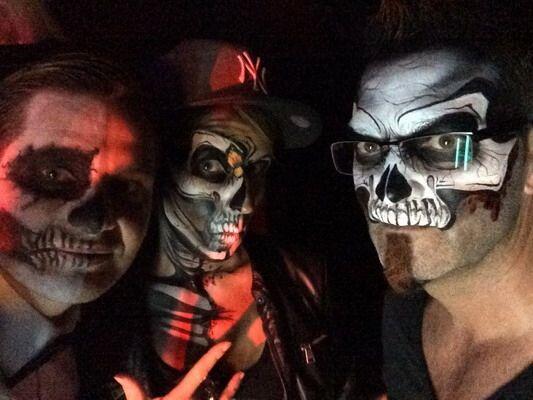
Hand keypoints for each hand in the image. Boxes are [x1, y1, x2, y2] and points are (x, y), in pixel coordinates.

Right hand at [115, 342, 243, 399]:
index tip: (226, 344)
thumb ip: (134, 390)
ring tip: (239, 382)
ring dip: (230, 395)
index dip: (213, 356)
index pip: (199, 372)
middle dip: (231, 387)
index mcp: (181, 397)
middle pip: (220, 396)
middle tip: (241, 374)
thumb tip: (119, 373)